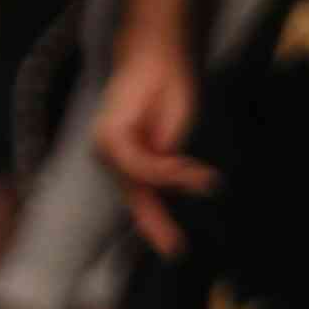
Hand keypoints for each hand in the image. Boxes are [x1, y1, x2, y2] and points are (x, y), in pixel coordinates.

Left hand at [91, 31, 216, 257]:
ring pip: (141, 183)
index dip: (154, 225)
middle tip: (174, 247)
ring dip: (173, 180)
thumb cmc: (168, 93)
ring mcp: (106, 146)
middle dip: (156, 220)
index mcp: (125, 157)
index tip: (172, 249)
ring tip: (202, 177)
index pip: (139, 199)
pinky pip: (141, 167)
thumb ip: (164, 167)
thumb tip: (165, 188)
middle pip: (138, 198)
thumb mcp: (172, 140)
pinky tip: (188, 167)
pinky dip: (166, 169)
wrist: (159, 58)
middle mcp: (110, 154)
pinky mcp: (109, 137)